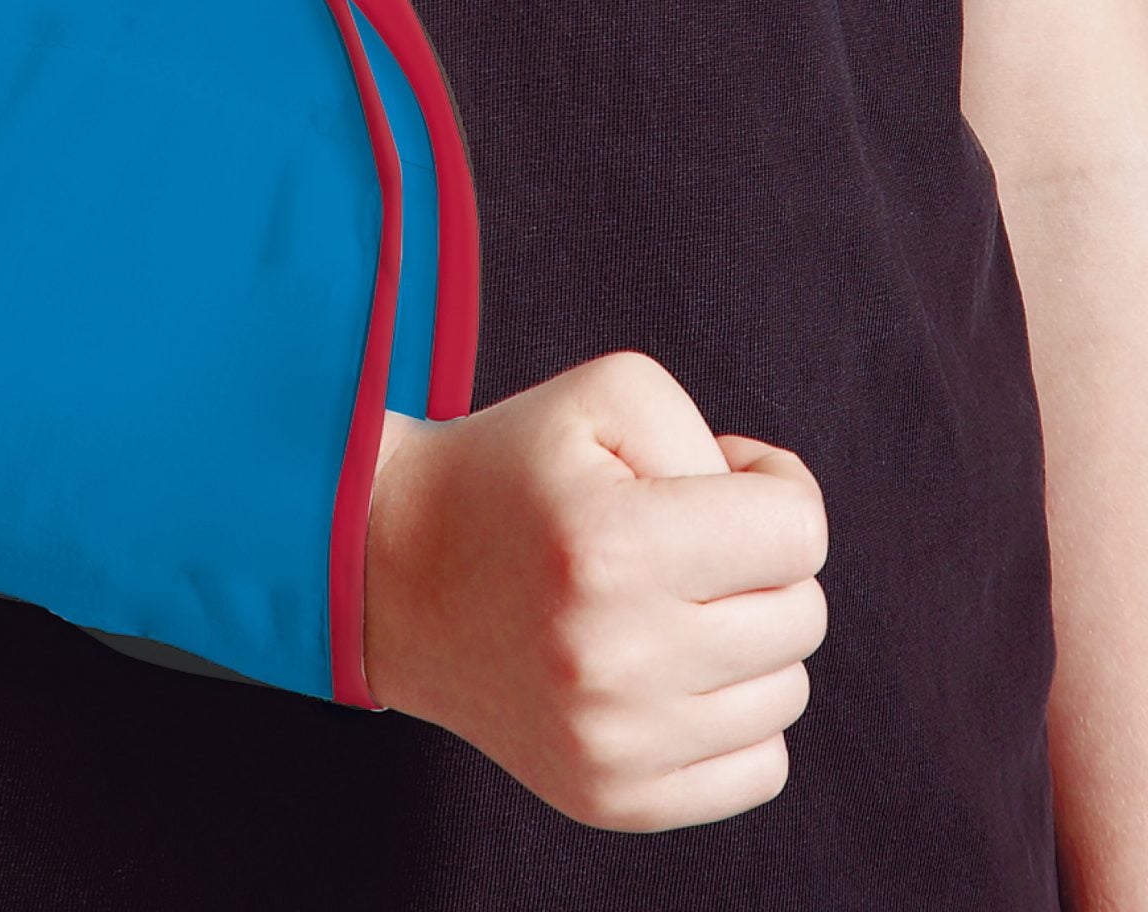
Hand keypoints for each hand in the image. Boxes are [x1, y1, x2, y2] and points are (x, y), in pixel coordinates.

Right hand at [362, 351, 828, 830]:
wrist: (395, 570)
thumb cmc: (513, 473)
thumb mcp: (606, 395)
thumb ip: (713, 440)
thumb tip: (780, 526)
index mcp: (613, 545)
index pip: (797, 532)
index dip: (774, 488)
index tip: (722, 480)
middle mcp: (615, 658)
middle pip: (801, 614)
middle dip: (759, 563)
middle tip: (685, 540)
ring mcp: (614, 743)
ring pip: (787, 693)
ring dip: (748, 639)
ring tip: (669, 603)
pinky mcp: (614, 801)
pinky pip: (760, 769)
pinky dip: (735, 716)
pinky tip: (672, 672)